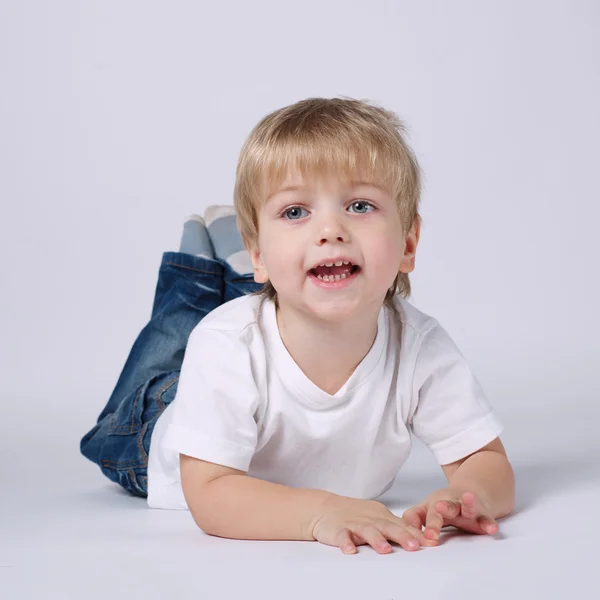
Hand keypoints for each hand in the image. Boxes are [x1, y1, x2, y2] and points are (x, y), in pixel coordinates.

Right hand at [311, 495, 437, 554]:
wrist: (324, 507)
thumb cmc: (354, 514)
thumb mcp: (377, 518)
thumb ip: (397, 527)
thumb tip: (422, 538)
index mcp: (381, 516)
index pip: (402, 524)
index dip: (417, 534)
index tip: (432, 543)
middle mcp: (370, 519)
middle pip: (388, 526)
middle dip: (402, 536)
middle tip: (416, 546)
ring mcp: (353, 524)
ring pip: (367, 531)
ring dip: (376, 540)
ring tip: (386, 550)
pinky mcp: (337, 530)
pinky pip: (342, 536)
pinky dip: (345, 543)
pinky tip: (350, 550)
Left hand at [403, 488, 498, 540]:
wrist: (469, 494)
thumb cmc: (443, 506)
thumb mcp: (427, 509)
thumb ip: (415, 517)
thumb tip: (404, 527)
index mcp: (436, 505)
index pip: (429, 514)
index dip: (428, 524)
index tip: (427, 537)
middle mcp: (451, 505)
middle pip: (447, 506)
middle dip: (443, 508)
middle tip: (439, 508)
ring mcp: (467, 509)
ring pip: (468, 505)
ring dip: (468, 502)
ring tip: (469, 497)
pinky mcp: (482, 515)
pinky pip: (486, 518)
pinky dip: (489, 523)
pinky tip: (492, 529)